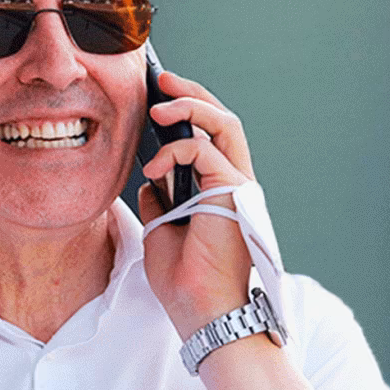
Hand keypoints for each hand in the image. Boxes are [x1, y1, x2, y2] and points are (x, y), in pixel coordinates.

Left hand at [138, 71, 256, 339]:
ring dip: (190, 106)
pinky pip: (206, 151)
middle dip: (192, 94)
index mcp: (222, 193)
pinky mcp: (234, 191)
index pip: (211, 139)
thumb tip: (151, 180)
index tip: (158, 98)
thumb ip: (161, 200)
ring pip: (225, 125)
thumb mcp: (161, 229)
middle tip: (162, 79)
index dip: (188, 113)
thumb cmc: (186, 281)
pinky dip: (177, 150)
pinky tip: (154, 166)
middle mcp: (236, 184)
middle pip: (224, 122)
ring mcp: (238, 186)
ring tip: (158, 106)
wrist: (201, 310)